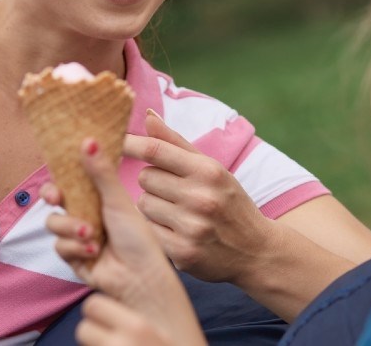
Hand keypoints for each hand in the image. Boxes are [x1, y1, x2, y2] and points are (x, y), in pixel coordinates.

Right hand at [43, 137, 204, 345]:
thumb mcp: (118, 201)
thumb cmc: (138, 238)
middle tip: (57, 197)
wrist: (141, 278)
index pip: (70, 181)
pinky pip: (60, 246)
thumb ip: (101, 173)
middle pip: (55, 201)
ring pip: (54, 224)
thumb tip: (87, 140)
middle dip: (52, 198)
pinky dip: (75, 248)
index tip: (59, 170)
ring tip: (91, 234)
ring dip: (70, 227)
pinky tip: (93, 251)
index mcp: (98, 198)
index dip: (59, 175)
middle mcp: (86, 214)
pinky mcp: (74, 257)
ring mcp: (78, 237)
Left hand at [124, 110, 274, 282]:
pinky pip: (148, 230)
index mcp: (208, 171)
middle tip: (172, 191)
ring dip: (151, 206)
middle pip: (145, 177)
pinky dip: (155, 230)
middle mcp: (200, 197)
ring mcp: (191, 226)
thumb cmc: (229, 203)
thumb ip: (176, 143)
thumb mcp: (211, 169)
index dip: (130, 144)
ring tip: (175, 212)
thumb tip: (147, 116)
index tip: (114, 141)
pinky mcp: (182, 252)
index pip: (156, 150)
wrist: (256, 252)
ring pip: (142, 204)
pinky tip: (175, 231)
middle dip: (152, 182)